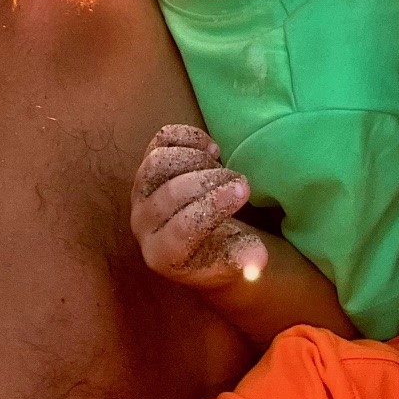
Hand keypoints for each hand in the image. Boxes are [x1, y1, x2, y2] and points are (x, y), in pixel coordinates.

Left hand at [131, 124, 267, 291]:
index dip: (215, 206)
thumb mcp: (235, 261)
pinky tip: (211, 148)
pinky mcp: (147, 166)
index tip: (245, 190)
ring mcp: (140, 193)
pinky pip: (160, 141)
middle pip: (172, 193)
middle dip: (211, 181)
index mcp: (162, 254)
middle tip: (240, 180)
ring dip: (195, 157)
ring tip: (220, 165)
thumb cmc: (218, 251)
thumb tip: (257, 262)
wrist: (196, 238)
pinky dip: (187, 136)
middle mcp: (143, 224)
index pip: (183, 228)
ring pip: (158, 162)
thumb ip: (246, 261)